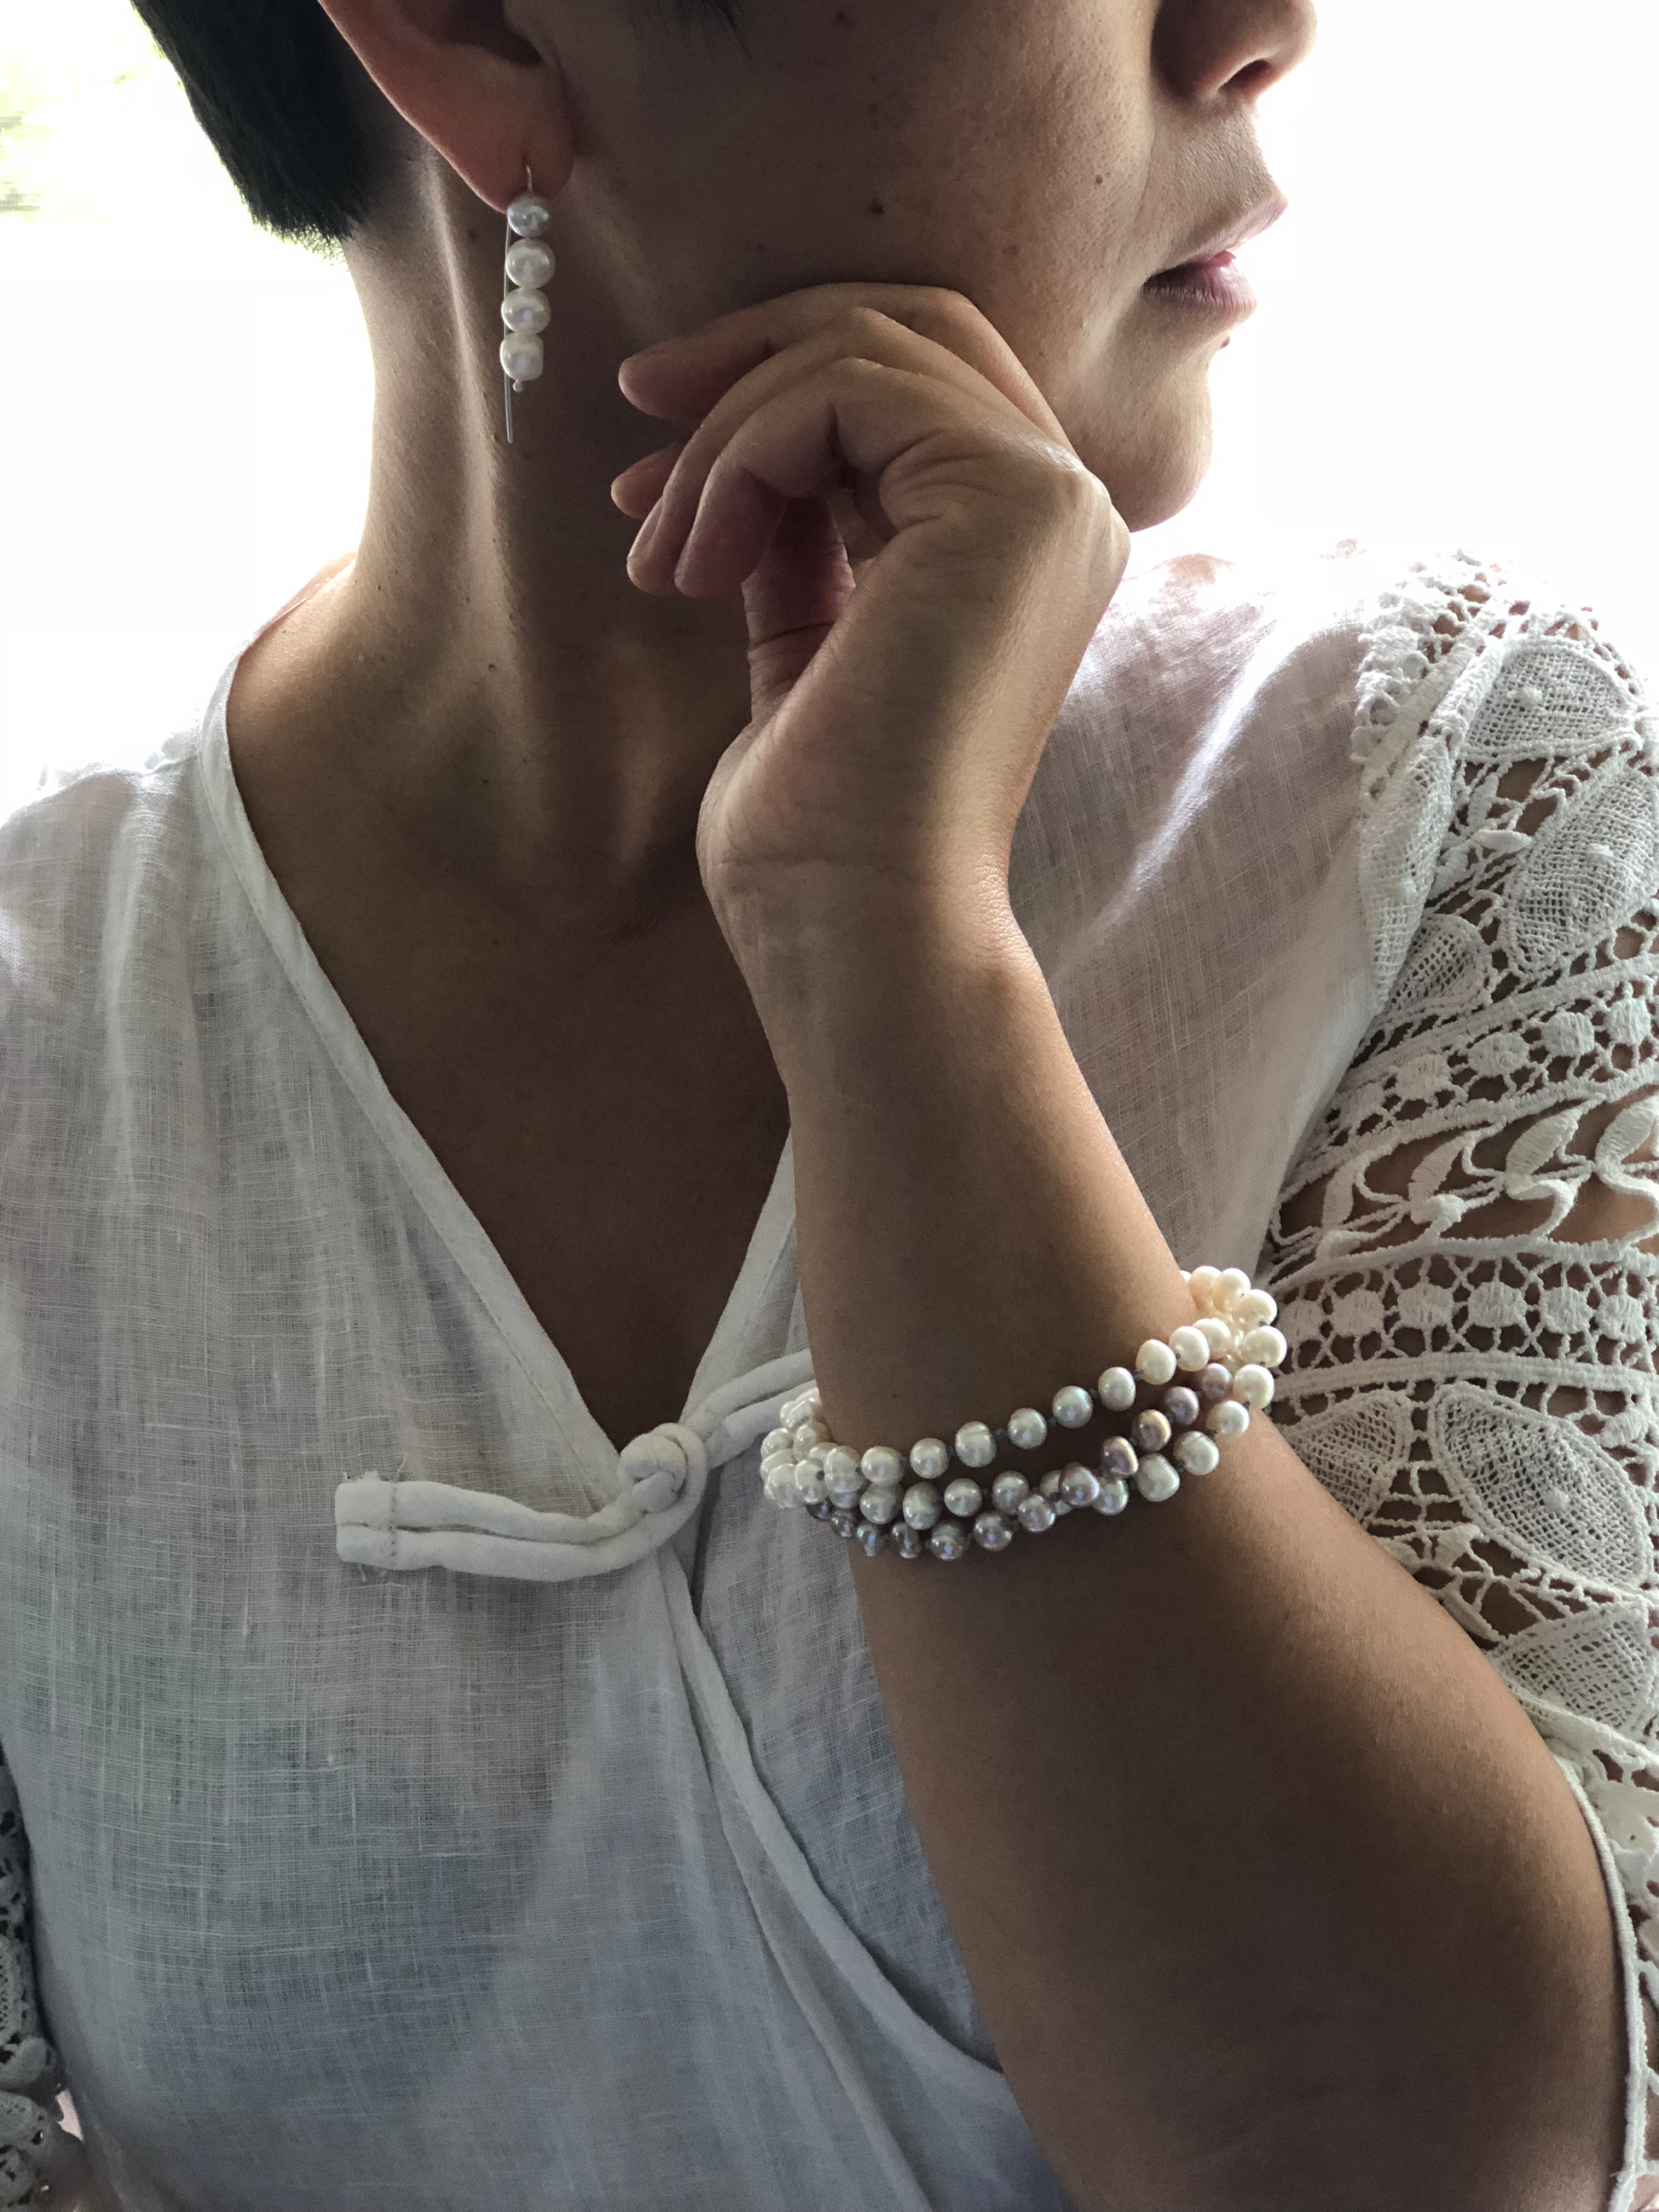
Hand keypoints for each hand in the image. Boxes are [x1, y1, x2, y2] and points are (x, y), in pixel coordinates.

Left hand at [612, 284, 1128, 956]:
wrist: (858, 926)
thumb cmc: (821, 832)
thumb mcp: (800, 644)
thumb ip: (799, 542)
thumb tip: (742, 460)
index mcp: (1021, 544)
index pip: (914, 379)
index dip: (775, 382)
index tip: (654, 448)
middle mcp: (1060, 507)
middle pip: (903, 326)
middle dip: (752, 352)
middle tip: (636, 404)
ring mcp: (1050, 497)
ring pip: (860, 352)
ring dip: (724, 433)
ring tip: (657, 553)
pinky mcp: (1013, 500)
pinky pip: (843, 392)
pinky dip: (738, 453)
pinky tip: (689, 565)